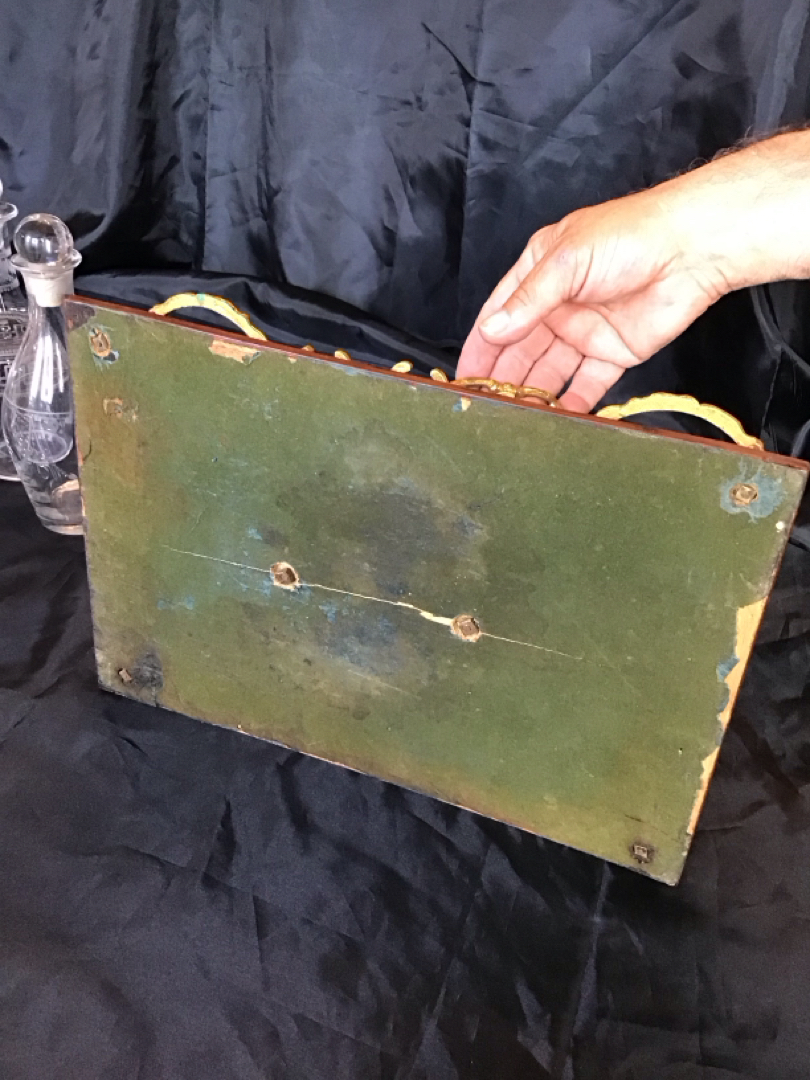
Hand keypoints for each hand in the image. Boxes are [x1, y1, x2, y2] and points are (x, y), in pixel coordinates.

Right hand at [457, 186, 730, 411]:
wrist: (692, 250)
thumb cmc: (629, 236)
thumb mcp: (566, 262)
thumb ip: (529, 300)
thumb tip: (492, 332)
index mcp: (538, 274)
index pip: (498, 316)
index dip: (479, 348)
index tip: (463, 379)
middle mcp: (557, 306)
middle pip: (520, 350)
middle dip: (502, 378)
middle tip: (487, 408)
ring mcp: (584, 331)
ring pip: (549, 371)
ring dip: (533, 394)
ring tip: (516, 419)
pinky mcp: (613, 353)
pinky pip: (586, 384)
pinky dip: (572, 404)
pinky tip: (556, 420)